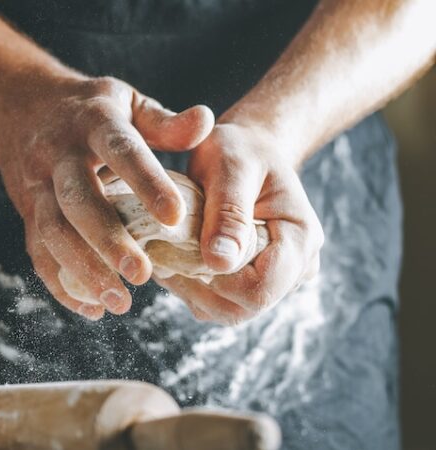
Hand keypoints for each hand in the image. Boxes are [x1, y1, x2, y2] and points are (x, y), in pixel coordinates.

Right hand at [0, 77, 213, 319]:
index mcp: (93, 123)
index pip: (121, 151)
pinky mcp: (27, 212)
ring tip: (120, 302)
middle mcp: (58, 155)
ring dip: (83, 269)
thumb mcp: (128, 102)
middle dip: (107, 239)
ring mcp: (37, 185)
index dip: (146, 183)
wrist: (20, 109)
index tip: (175, 217)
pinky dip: (61, 284)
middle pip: (77, 199)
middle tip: (143, 275)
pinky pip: (38, 252)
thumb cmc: (91, 110)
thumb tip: (204, 121)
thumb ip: (165, 122)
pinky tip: (91, 309)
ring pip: (53, 231)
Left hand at [156, 123, 323, 324]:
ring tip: (165, 254)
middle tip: (163, 254)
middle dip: (198, 289)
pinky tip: (174, 259)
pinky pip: (218, 302)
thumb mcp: (231, 168)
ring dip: (191, 290)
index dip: (217, 280)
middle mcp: (296, 267)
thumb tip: (219, 263)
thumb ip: (228, 213)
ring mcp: (276, 279)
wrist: (247, 151)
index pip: (261, 288)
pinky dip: (192, 288)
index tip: (180, 250)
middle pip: (244, 308)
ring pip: (228, 311)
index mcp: (301, 239)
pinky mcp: (251, 281)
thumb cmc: (241, 150)